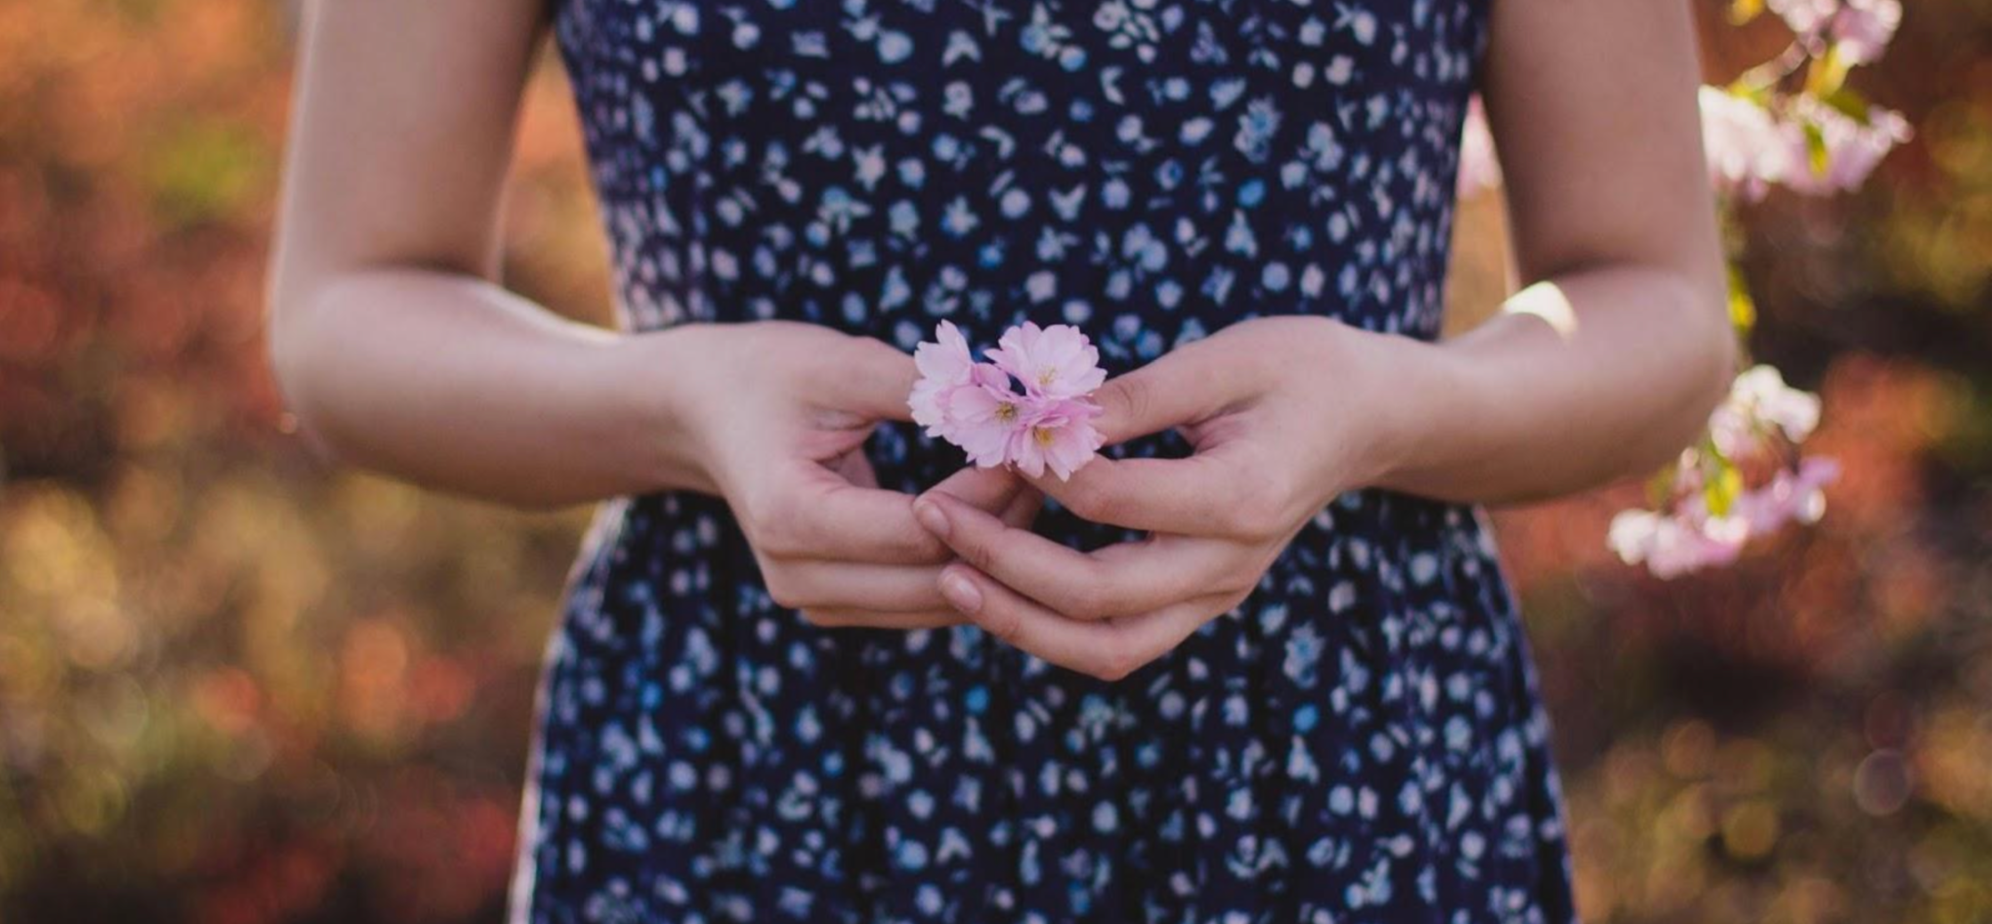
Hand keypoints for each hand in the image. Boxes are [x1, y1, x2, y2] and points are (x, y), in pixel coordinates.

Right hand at [653, 321, 1042, 628]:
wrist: (703, 412)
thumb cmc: (769, 374)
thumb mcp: (839, 362)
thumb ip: (923, 389)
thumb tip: (1012, 404)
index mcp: (791, 516)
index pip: (923, 529)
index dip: (991, 491)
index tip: (1033, 442)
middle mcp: (798, 577)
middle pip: (939, 580)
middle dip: (1005, 526)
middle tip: (1052, 466)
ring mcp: (815, 603)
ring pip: (942, 603)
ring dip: (997, 552)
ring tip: (1032, 482)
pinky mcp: (836, 607)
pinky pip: (926, 603)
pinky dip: (971, 565)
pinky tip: (1000, 511)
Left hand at [910, 316, 1420, 677]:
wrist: (1369, 417)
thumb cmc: (1299, 368)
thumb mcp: (1224, 357)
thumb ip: (1134, 395)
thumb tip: (1042, 415)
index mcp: (1240, 496)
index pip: (1111, 501)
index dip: (1037, 469)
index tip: (987, 431)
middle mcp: (1230, 564)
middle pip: (1099, 598)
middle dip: (1002, 562)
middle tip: (932, 514)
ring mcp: (1217, 594)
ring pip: (1105, 648)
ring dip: (1018, 621)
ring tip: (947, 576)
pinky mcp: (1202, 602)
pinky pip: (1119, 643)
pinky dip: (1051, 627)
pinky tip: (996, 586)